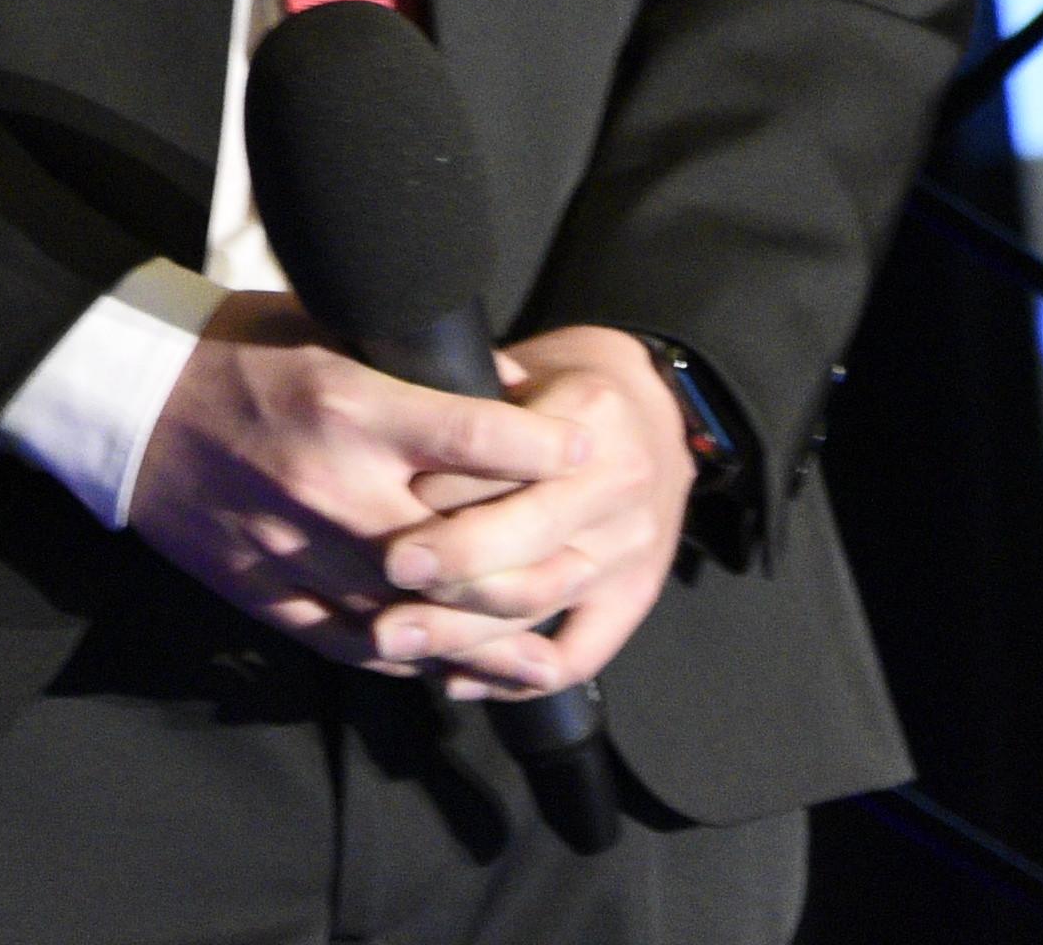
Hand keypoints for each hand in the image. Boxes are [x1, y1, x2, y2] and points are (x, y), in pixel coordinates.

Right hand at [127, 297, 568, 677]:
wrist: (128, 406)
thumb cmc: (231, 351)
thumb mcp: (324, 323)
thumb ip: (412, 362)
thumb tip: (506, 386)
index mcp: (349, 405)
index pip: (478, 438)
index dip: (548, 448)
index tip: (593, 449)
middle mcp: (333, 486)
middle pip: (464, 548)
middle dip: (535, 559)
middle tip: (584, 557)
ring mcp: (301, 550)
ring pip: (419, 615)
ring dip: (488, 636)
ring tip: (544, 649)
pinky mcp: (271, 595)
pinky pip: (358, 644)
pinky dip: (413, 657)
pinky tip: (452, 666)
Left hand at [376, 325, 694, 700]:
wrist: (660, 410)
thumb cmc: (565, 384)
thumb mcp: (526, 364)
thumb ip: (470, 388)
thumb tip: (394, 410)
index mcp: (588, 412)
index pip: (504, 457)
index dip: (437, 482)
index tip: (382, 498)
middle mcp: (618, 482)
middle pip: (526, 534)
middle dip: (451, 559)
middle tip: (387, 570)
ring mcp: (632, 547)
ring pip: (539, 599)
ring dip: (461, 628)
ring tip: (392, 636)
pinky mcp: (636, 596)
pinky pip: (578, 653)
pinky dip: (515, 675)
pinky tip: (457, 678)